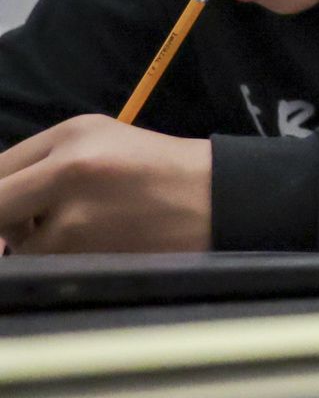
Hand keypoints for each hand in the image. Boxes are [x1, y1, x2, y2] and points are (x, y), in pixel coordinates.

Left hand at [0, 118, 211, 253]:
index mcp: (72, 134)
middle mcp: (68, 167)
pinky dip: (57, 261)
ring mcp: (75, 214)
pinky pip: (44, 264)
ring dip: (32, 244)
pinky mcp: (87, 253)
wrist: (217, 200)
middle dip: (3, 221)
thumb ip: (44, 163)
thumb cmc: (158, 169)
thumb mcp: (101, 142)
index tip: (6, 206)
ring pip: (16, 242)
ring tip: (76, 231)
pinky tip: (92, 247)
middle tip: (21, 226)